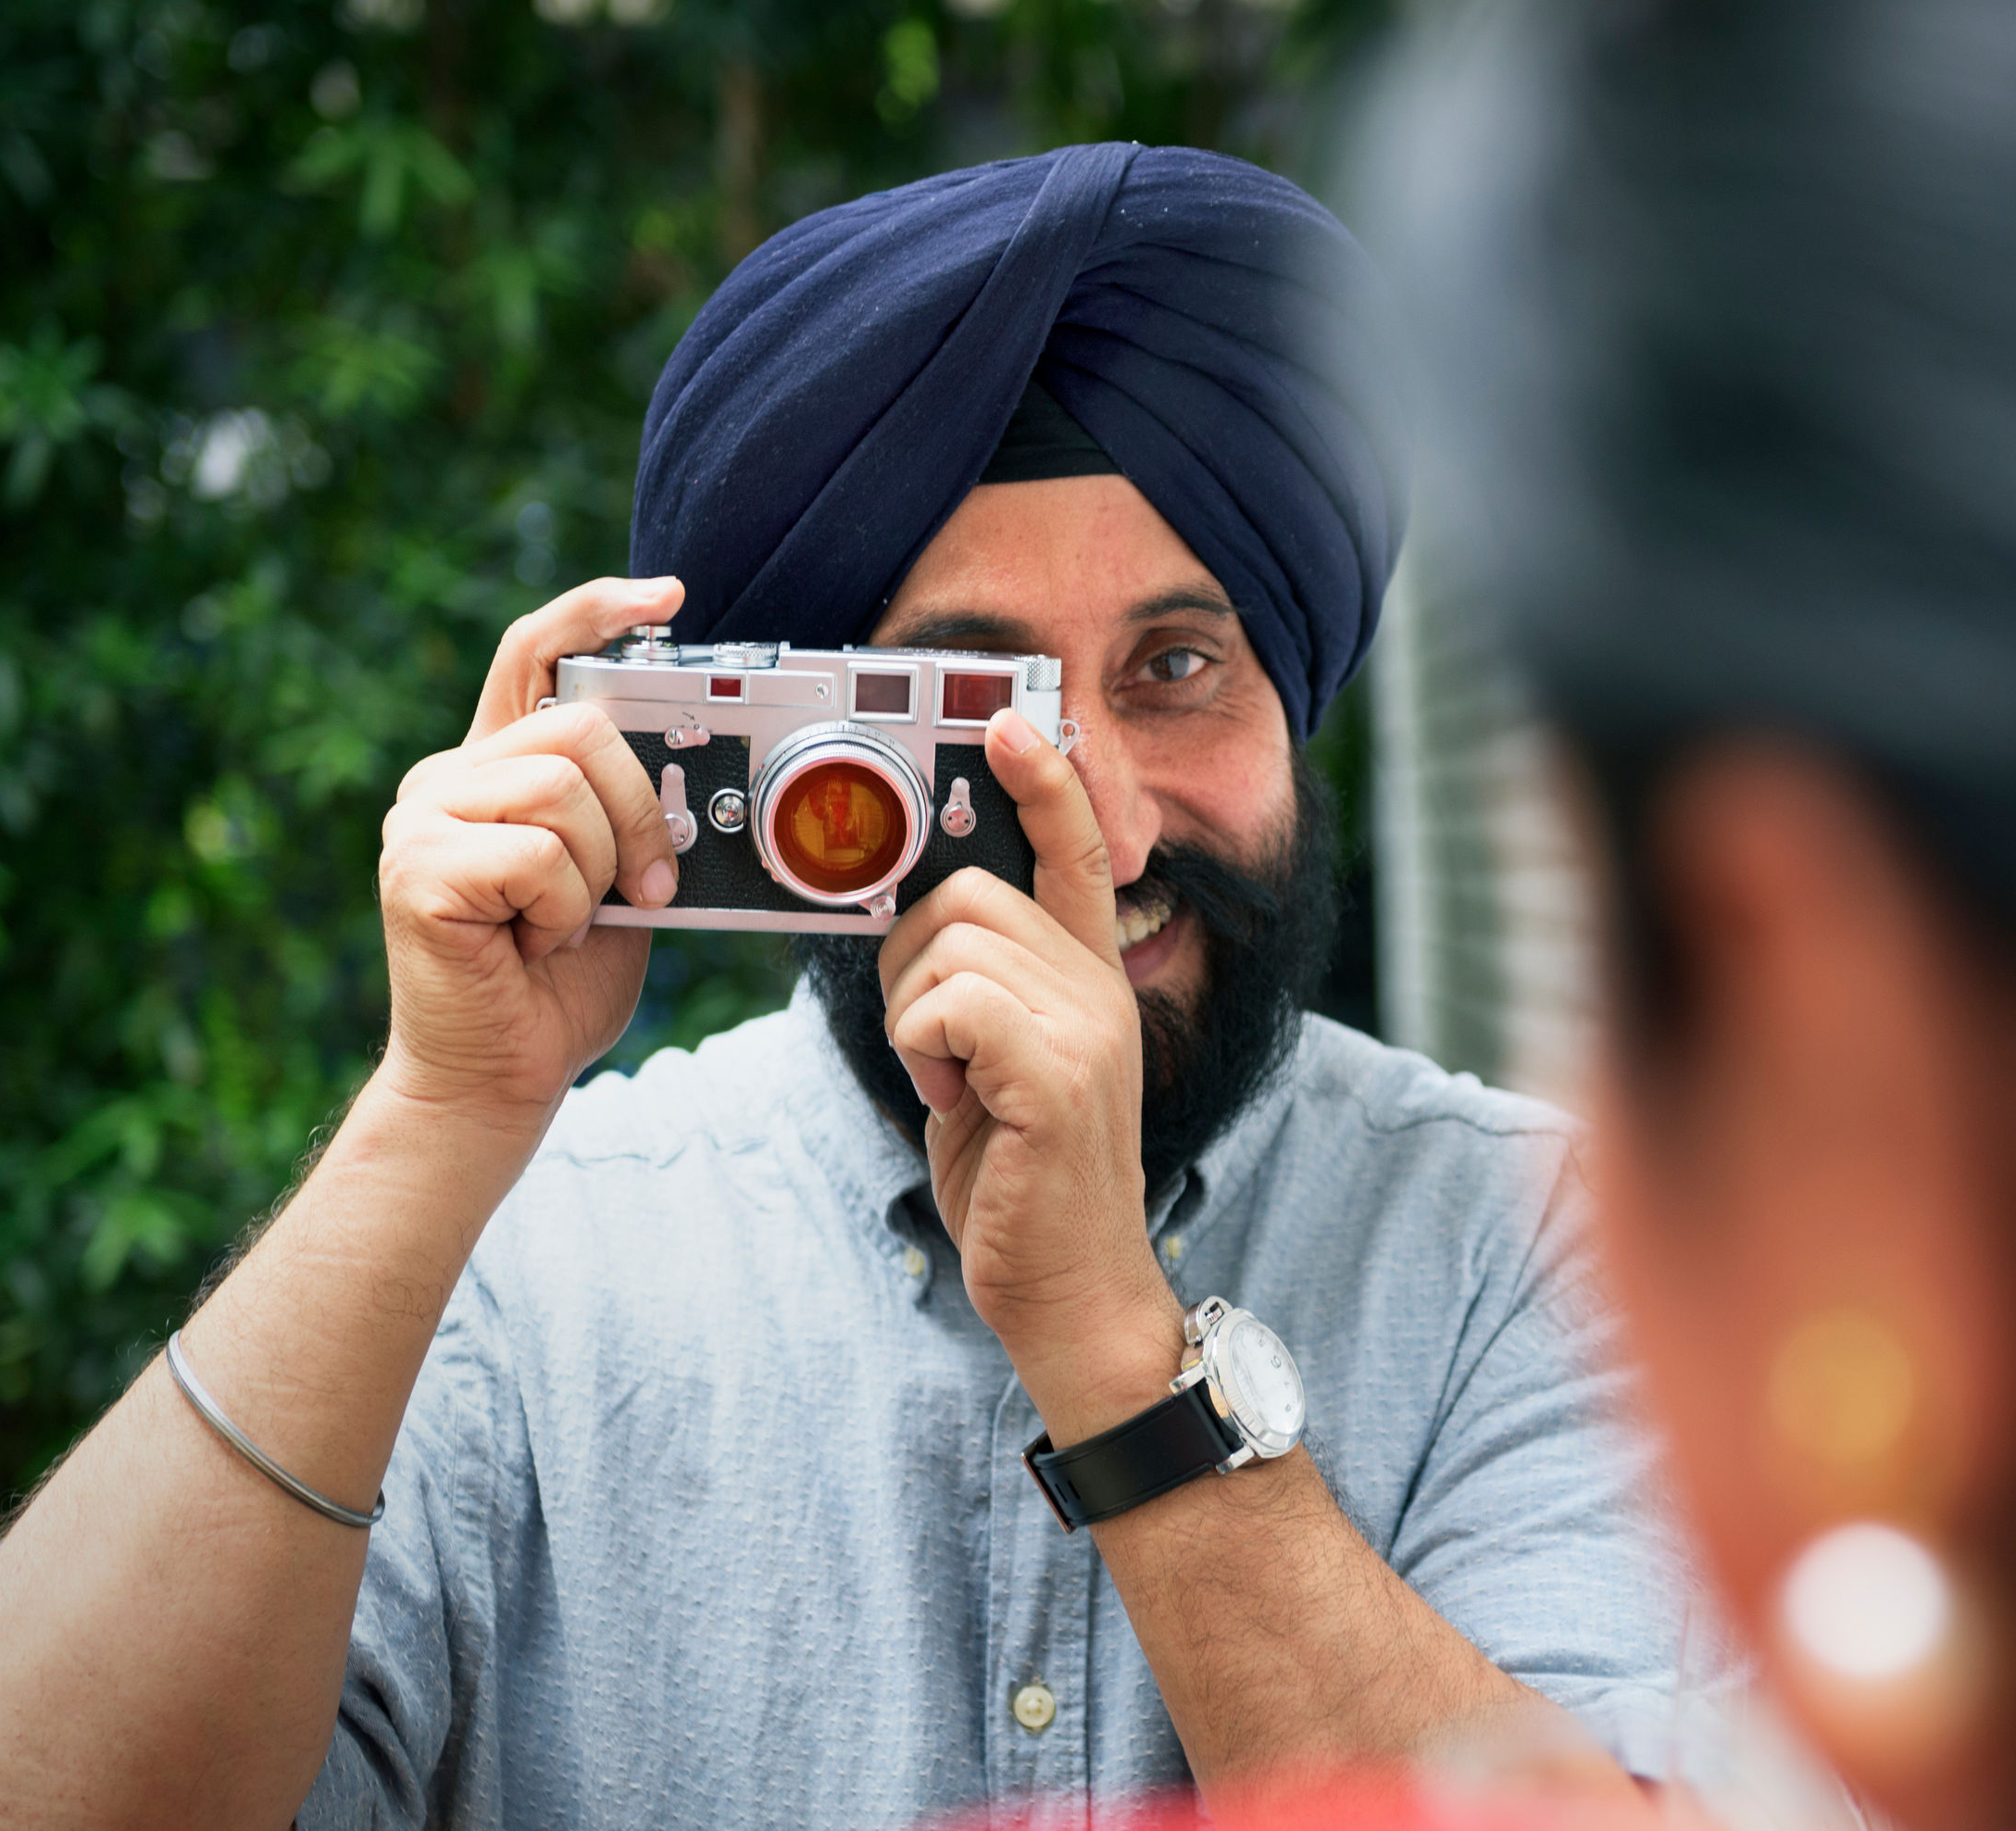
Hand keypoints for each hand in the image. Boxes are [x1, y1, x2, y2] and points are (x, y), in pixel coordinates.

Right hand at [373, 576, 685, 1124]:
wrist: (499, 1080)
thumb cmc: (559, 986)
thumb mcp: (617, 879)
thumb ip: (628, 813)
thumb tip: (690, 768)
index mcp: (493, 768)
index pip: (533, 651)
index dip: (597, 610)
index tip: (666, 595)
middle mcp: (447, 779)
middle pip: (577, 727)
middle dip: (641, 812)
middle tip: (645, 888)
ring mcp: (422, 820)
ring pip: (564, 790)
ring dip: (600, 874)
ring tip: (563, 927)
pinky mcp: (417, 869)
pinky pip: (539, 855)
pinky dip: (565, 912)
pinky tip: (532, 947)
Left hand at [880, 710, 1183, 1438]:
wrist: (1071, 1289)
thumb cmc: (1023, 1180)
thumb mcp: (1003, 1066)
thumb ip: (986, 992)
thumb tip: (926, 926)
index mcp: (1094, 979)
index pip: (1079, 854)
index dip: (1048, 783)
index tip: (1016, 726)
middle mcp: (1103, 988)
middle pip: (969, 894)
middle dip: (912, 959)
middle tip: (932, 1045)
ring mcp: (1088, 1028)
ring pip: (947, 947)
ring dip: (914, 1014)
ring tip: (949, 1082)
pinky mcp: (1058, 1074)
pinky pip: (948, 1005)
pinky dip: (922, 1049)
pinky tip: (950, 1100)